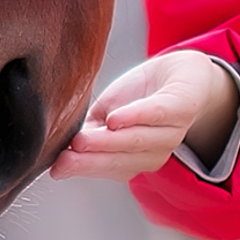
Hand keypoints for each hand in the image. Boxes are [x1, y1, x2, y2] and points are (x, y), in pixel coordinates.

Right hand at [49, 52, 239, 181]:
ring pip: (137, 140)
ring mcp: (171, 133)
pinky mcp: (182, 107)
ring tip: (81, 140)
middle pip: (121, 159)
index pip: (107, 167)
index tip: (56, 168)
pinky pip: (157, 114)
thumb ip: (89, 133)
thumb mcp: (107, 114)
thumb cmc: (139, 97)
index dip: (82, 167)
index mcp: (134, 158)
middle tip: (64, 158)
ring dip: (108, 142)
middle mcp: (154, 153)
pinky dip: (135, 118)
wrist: (179, 71)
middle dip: (91, 160)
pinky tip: (114, 119)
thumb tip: (60, 152)